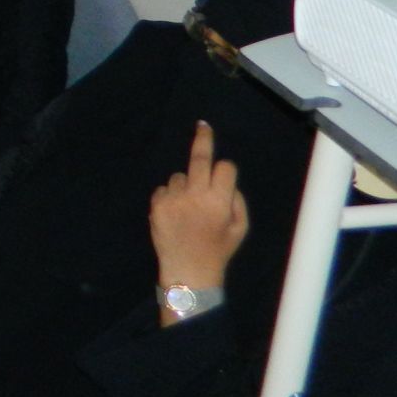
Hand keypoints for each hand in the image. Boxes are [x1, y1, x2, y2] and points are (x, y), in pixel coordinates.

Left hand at [150, 121, 246, 309]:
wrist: (188, 270)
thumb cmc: (218, 249)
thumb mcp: (239, 227)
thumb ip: (235, 200)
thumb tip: (225, 179)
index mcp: (220, 201)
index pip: (224, 168)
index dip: (226, 170)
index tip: (224, 168)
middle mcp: (196, 195)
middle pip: (200, 158)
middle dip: (203, 139)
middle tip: (202, 126)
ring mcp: (174, 198)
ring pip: (180, 176)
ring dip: (186, 185)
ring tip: (189, 210)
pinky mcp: (156, 204)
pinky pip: (165, 189)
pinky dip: (170, 196)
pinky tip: (175, 215)